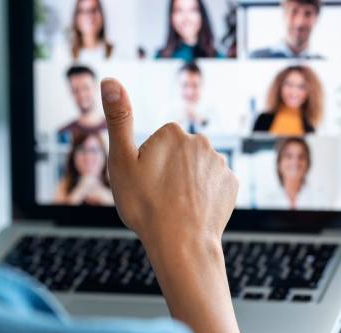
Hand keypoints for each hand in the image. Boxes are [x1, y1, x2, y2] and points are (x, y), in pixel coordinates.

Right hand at [100, 80, 237, 247]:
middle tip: (158, 197)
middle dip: (168, 172)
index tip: (144, 183)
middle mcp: (201, 141)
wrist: (182, 244)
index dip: (146, 165)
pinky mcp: (231, 185)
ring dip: (187, 185)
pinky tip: (194, 212)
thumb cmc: (146, 204)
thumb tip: (109, 80)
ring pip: (196, 171)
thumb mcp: (121, 161)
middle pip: (177, 155)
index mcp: (173, 132)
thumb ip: (117, 119)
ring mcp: (220, 163)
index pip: (156, 143)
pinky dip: (204, 196)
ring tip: (176, 207)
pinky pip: (213, 186)